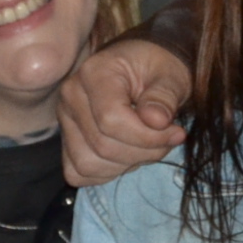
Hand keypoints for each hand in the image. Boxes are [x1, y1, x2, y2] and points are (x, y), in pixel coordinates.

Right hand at [59, 38, 191, 185]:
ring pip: (89, 164)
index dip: (147, 136)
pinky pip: (79, 172)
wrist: (146, 69)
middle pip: (102, 146)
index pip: (111, 120)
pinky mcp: (66, 141)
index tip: (177, 133)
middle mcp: (72, 96)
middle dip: (144, 151)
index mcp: (95, 73)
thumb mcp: (171, 76)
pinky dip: (108, 172)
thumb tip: (156, 120)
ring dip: (128, 163)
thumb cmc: (158, 71)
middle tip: (169, 139)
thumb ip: (164, 97)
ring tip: (149, 145)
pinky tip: (129, 153)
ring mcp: (65, 120)